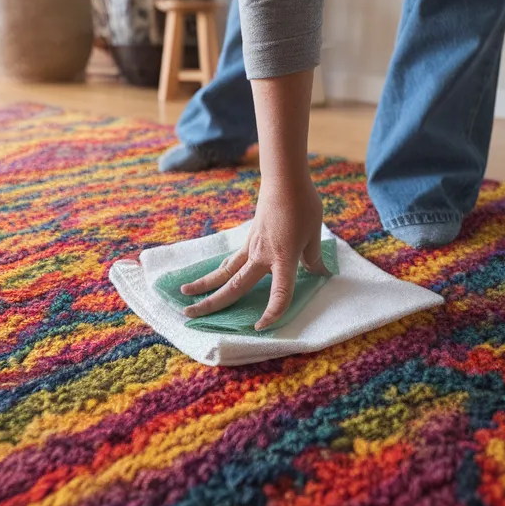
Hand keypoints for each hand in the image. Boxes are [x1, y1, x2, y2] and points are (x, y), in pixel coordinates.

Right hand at [180, 172, 327, 329]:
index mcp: (283, 258)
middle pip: (234, 286)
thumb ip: (313, 258)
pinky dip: (219, 271)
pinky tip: (211, 277)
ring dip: (204, 284)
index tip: (261, 326)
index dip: (272, 312)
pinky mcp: (249, 238)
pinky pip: (231, 260)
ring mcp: (252, 247)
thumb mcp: (314, 234)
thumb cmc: (303, 205)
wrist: (284, 179)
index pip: (279, 293)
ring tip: (184, 295)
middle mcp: (262, 256)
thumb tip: (320, 273)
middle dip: (212, 303)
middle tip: (189, 315)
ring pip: (225, 271)